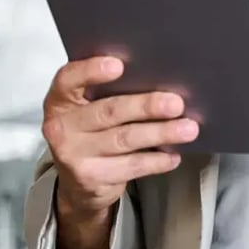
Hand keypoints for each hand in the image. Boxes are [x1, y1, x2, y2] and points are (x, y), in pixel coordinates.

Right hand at [42, 57, 198, 218]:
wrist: (78, 183)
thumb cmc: (91, 129)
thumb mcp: (89, 105)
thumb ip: (109, 89)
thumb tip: (157, 75)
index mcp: (60, 99)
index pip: (69, 79)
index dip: (91, 70)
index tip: (119, 65)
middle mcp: (62, 127)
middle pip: (109, 111)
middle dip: (146, 106)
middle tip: (176, 103)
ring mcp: (74, 155)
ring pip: (125, 139)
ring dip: (161, 132)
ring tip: (188, 128)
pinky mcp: (90, 179)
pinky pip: (131, 166)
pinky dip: (156, 160)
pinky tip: (174, 154)